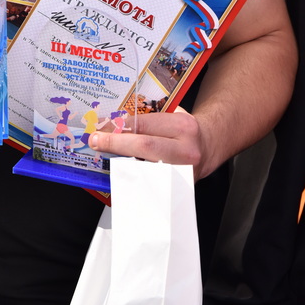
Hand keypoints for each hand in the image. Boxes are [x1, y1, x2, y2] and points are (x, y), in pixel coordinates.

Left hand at [88, 107, 202, 177]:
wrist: (208, 146)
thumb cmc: (184, 130)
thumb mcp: (172, 116)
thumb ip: (147, 120)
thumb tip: (113, 124)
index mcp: (182, 126)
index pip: (144, 125)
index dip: (120, 127)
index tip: (100, 127)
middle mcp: (185, 150)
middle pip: (145, 147)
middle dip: (116, 144)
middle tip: (96, 141)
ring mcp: (184, 172)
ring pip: (147, 170)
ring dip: (121, 164)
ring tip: (104, 158)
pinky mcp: (179, 188)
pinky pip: (151, 185)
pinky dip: (133, 181)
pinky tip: (120, 176)